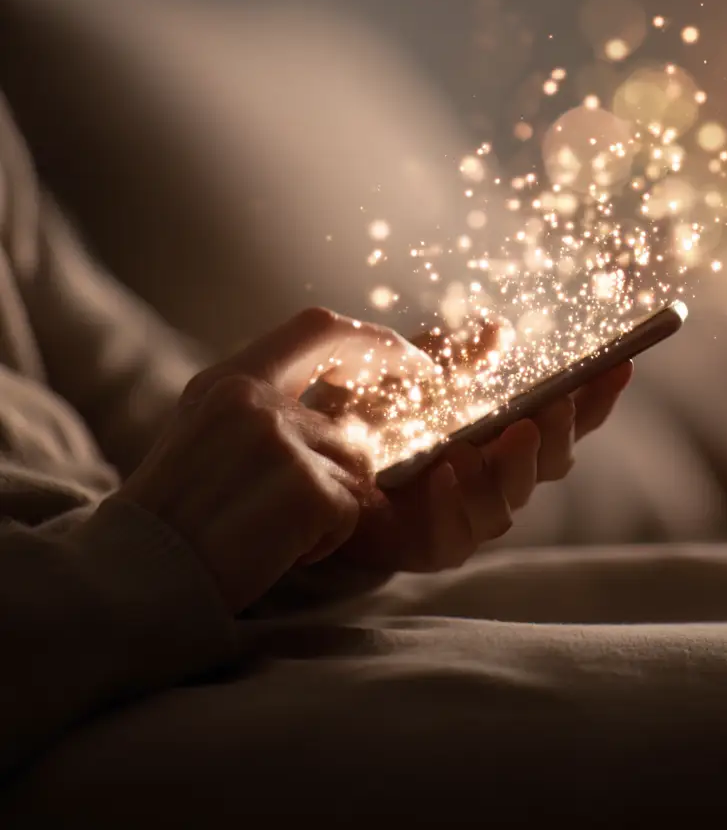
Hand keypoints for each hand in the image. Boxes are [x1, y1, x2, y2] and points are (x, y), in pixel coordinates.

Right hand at [118, 307, 416, 611]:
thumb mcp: (203, 432)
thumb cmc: (171, 516)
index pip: (321, 329)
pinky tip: (276, 549)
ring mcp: (280, 441)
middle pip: (349, 426)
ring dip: (330, 509)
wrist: (132, 577)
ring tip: (270, 529)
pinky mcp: (304, 488)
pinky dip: (324, 540)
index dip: (374, 342)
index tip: (413, 361)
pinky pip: (350, 512)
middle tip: (308, 507)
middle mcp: (255, 400)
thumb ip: (264, 408)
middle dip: (349, 471)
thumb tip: (344, 413)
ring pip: (356, 470)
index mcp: (229, 379)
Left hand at [306, 319, 633, 572]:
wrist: (311, 467)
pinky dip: (452, 503)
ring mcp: (468, 514)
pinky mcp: (431, 545)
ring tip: (499, 439)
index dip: (595, 397)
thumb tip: (499, 330)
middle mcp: (496, 477)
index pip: (563, 420)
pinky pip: (454, 535)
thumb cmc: (369, 420)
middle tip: (551, 409)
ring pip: (510, 503)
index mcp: (502, 435)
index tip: (619, 366)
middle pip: (550, 464)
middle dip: (556, 435)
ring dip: (508, 470)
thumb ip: (455, 359)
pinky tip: (443, 473)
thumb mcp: (412, 377)